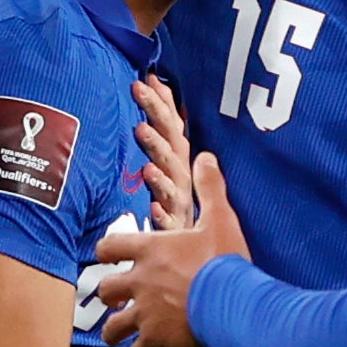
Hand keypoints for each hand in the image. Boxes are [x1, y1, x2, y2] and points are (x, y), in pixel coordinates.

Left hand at [98, 154, 252, 346]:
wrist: (235, 304)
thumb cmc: (226, 260)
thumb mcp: (219, 218)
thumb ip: (209, 188)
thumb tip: (205, 156)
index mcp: (149, 251)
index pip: (109, 247)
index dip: (106, 252)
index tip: (108, 256)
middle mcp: (139, 282)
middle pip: (106, 289)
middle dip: (108, 294)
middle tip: (115, 299)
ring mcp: (144, 314)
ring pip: (113, 326)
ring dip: (114, 331)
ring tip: (117, 335)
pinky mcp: (155, 342)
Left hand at [133, 75, 192, 226]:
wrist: (208, 267)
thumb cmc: (186, 223)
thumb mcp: (175, 183)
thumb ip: (165, 151)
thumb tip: (150, 116)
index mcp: (182, 170)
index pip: (173, 131)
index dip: (162, 105)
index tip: (147, 79)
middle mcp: (183, 183)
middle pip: (171, 146)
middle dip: (156, 116)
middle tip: (138, 90)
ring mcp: (181, 207)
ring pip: (169, 179)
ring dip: (157, 155)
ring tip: (141, 132)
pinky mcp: (178, 234)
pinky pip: (170, 223)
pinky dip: (162, 213)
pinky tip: (152, 206)